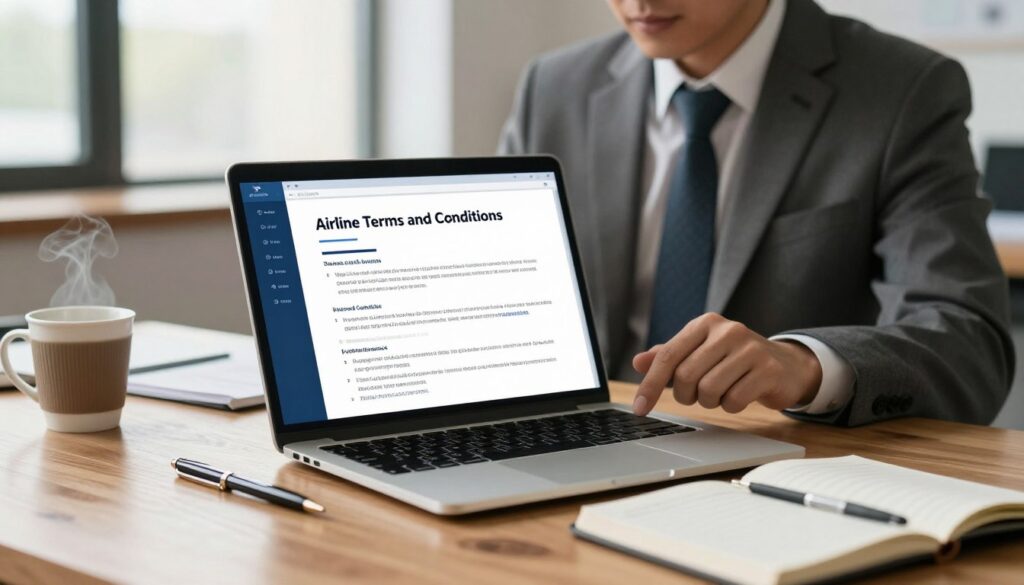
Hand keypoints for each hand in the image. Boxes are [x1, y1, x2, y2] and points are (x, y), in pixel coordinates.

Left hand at [632, 313, 821, 414]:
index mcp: (705, 324)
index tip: (640, 408)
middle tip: (699, 394)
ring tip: (722, 391)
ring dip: (710, 401)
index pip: (667, 356)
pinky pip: (733, 400)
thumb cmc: (734, 360)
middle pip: (685, 377)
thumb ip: (669, 357)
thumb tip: (638, 362)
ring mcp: (750, 349)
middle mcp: (727, 330)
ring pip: (708, 390)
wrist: (786, 365)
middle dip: (687, 395)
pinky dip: (731, 406)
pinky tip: (740, 395)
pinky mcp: (768, 369)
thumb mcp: (700, 352)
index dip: (650, 385)